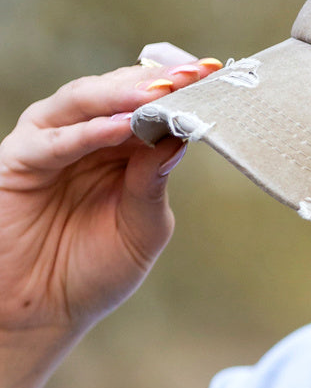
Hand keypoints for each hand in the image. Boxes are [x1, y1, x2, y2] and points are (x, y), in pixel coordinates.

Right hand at [0, 45, 220, 343]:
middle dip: (157, 82)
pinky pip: (54, 140)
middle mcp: (87, 136)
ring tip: (158, 91)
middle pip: (120, 92)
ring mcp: (51, 144)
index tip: (214, 75)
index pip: (153, 104)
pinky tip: (121, 127)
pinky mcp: (18, 162)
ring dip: (122, 93)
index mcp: (123, 147)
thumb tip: (179, 135)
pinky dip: (88, 130)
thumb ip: (155, 182)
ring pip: (84, 101)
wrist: (43, 313)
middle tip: (191, 74)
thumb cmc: (95, 271)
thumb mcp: (143, 228)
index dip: (181, 90)